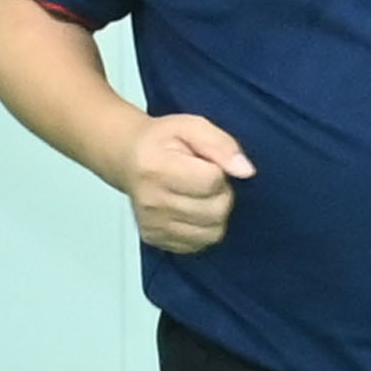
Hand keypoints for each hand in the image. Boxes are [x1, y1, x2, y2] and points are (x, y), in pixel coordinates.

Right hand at [115, 110, 254, 255]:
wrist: (126, 158)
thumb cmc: (160, 140)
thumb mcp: (191, 126)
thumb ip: (221, 144)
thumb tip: (245, 171)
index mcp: (157, 168)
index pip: (212, 181)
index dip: (219, 170)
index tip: (205, 163)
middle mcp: (152, 202)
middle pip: (215, 210)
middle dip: (221, 194)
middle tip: (206, 180)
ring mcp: (152, 224)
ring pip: (212, 232)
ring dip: (215, 214)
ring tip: (200, 196)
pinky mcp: (155, 239)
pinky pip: (198, 244)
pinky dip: (203, 229)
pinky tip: (192, 211)